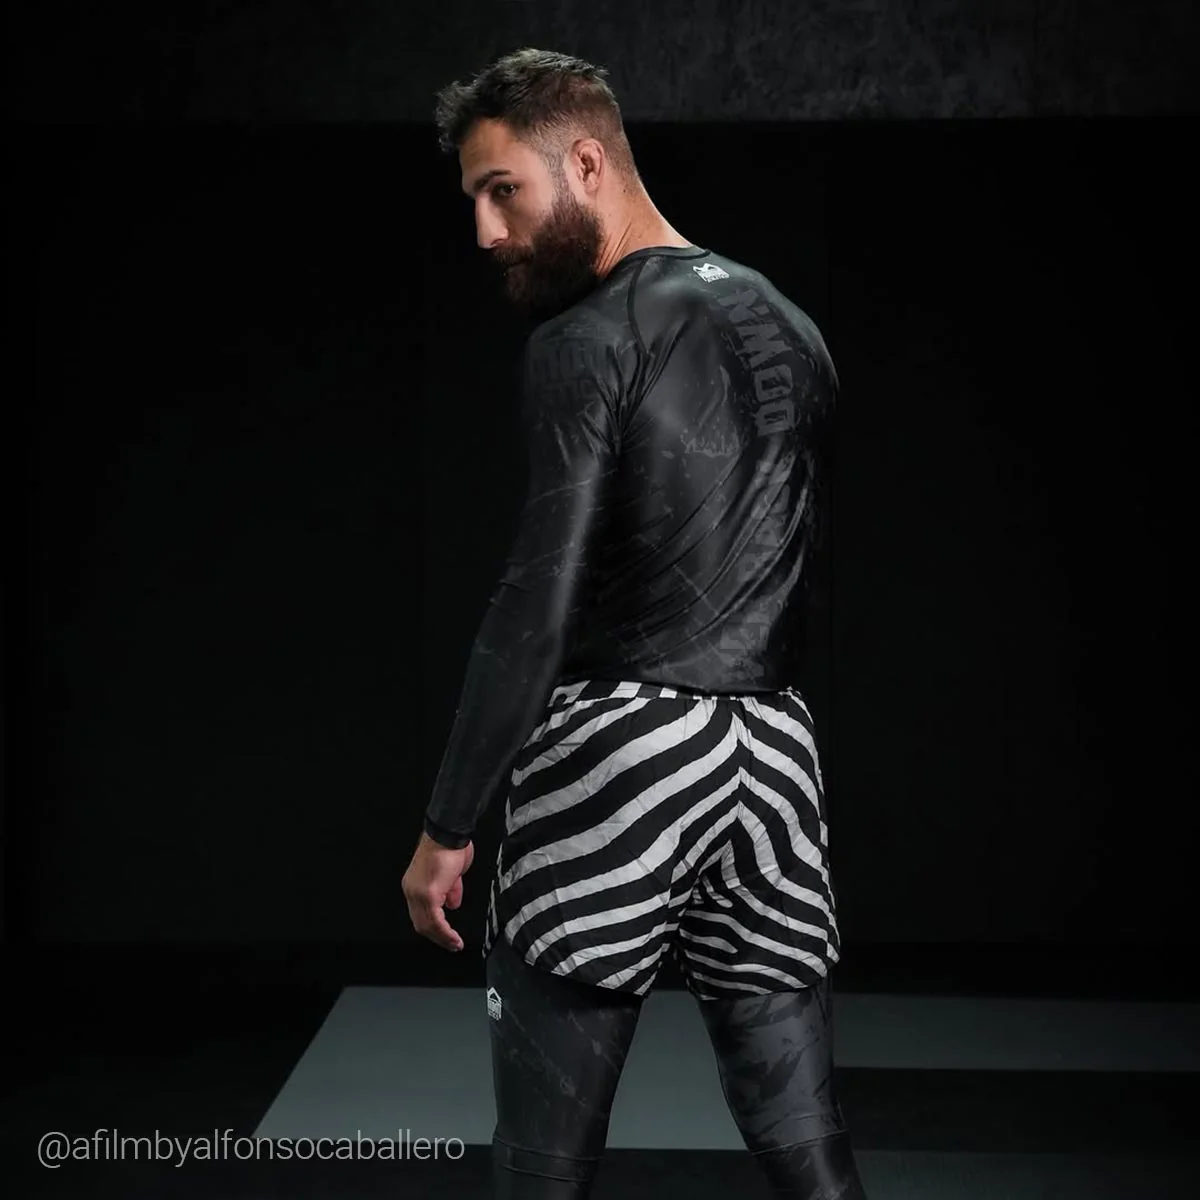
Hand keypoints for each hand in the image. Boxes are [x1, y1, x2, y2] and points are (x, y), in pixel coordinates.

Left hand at [402, 832, 474, 951]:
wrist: (448, 834)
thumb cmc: (450, 847)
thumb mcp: (451, 873)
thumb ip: (451, 890)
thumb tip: (453, 904)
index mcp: (414, 885)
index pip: (420, 913)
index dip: (433, 928)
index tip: (447, 936)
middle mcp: (412, 891)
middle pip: (421, 923)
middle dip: (438, 937)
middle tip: (452, 945)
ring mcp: (418, 893)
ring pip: (427, 925)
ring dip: (442, 938)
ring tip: (455, 945)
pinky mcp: (428, 894)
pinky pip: (436, 920)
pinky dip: (445, 933)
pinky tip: (454, 938)